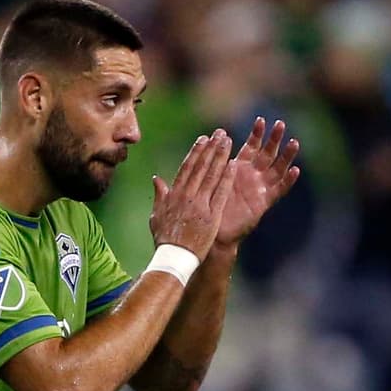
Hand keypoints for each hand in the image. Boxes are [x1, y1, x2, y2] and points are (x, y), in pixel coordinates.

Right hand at [150, 129, 236, 260]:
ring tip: (228, 142)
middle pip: (201, 167)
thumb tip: (156, 179)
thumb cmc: (164, 239)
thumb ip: (159, 196)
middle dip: (211, 148)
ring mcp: (200, 204)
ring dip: (221, 156)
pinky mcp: (212, 215)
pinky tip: (234, 165)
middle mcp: (187, 196)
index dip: (196, 152)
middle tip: (220, 133)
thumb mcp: (156, 216)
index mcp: (174, 195)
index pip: (187, 168)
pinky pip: (221, 192)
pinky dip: (227, 178)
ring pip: (212, 175)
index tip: (203, 139)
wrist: (174, 257)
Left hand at [215, 117, 300, 245]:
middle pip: (267, 153)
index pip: (250, 146)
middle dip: (274, 139)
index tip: (261, 120)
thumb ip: (209, 162)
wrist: (212, 232)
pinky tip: (296, 170)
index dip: (256, 134)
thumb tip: (208, 138)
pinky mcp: (264, 203)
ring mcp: (259, 188)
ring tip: (294, 142)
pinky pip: (279, 190)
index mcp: (238, 168)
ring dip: (287, 156)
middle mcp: (251, 176)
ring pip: (277, 168)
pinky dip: (287, 181)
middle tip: (281, 124)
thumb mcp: (207, 180)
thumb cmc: (207, 206)